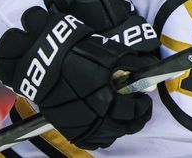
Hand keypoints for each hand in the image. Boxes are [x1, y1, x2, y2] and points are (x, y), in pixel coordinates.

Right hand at [0, 7, 158, 148]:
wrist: (43, 59)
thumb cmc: (79, 51)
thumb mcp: (111, 52)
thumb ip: (133, 67)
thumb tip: (148, 85)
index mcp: (107, 94)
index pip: (134, 110)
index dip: (142, 106)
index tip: (143, 100)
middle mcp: (95, 112)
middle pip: (123, 126)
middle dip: (135, 118)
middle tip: (137, 109)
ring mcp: (81, 122)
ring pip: (108, 135)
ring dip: (119, 127)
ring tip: (123, 117)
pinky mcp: (69, 127)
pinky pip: (91, 140)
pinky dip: (101, 135)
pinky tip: (105, 125)